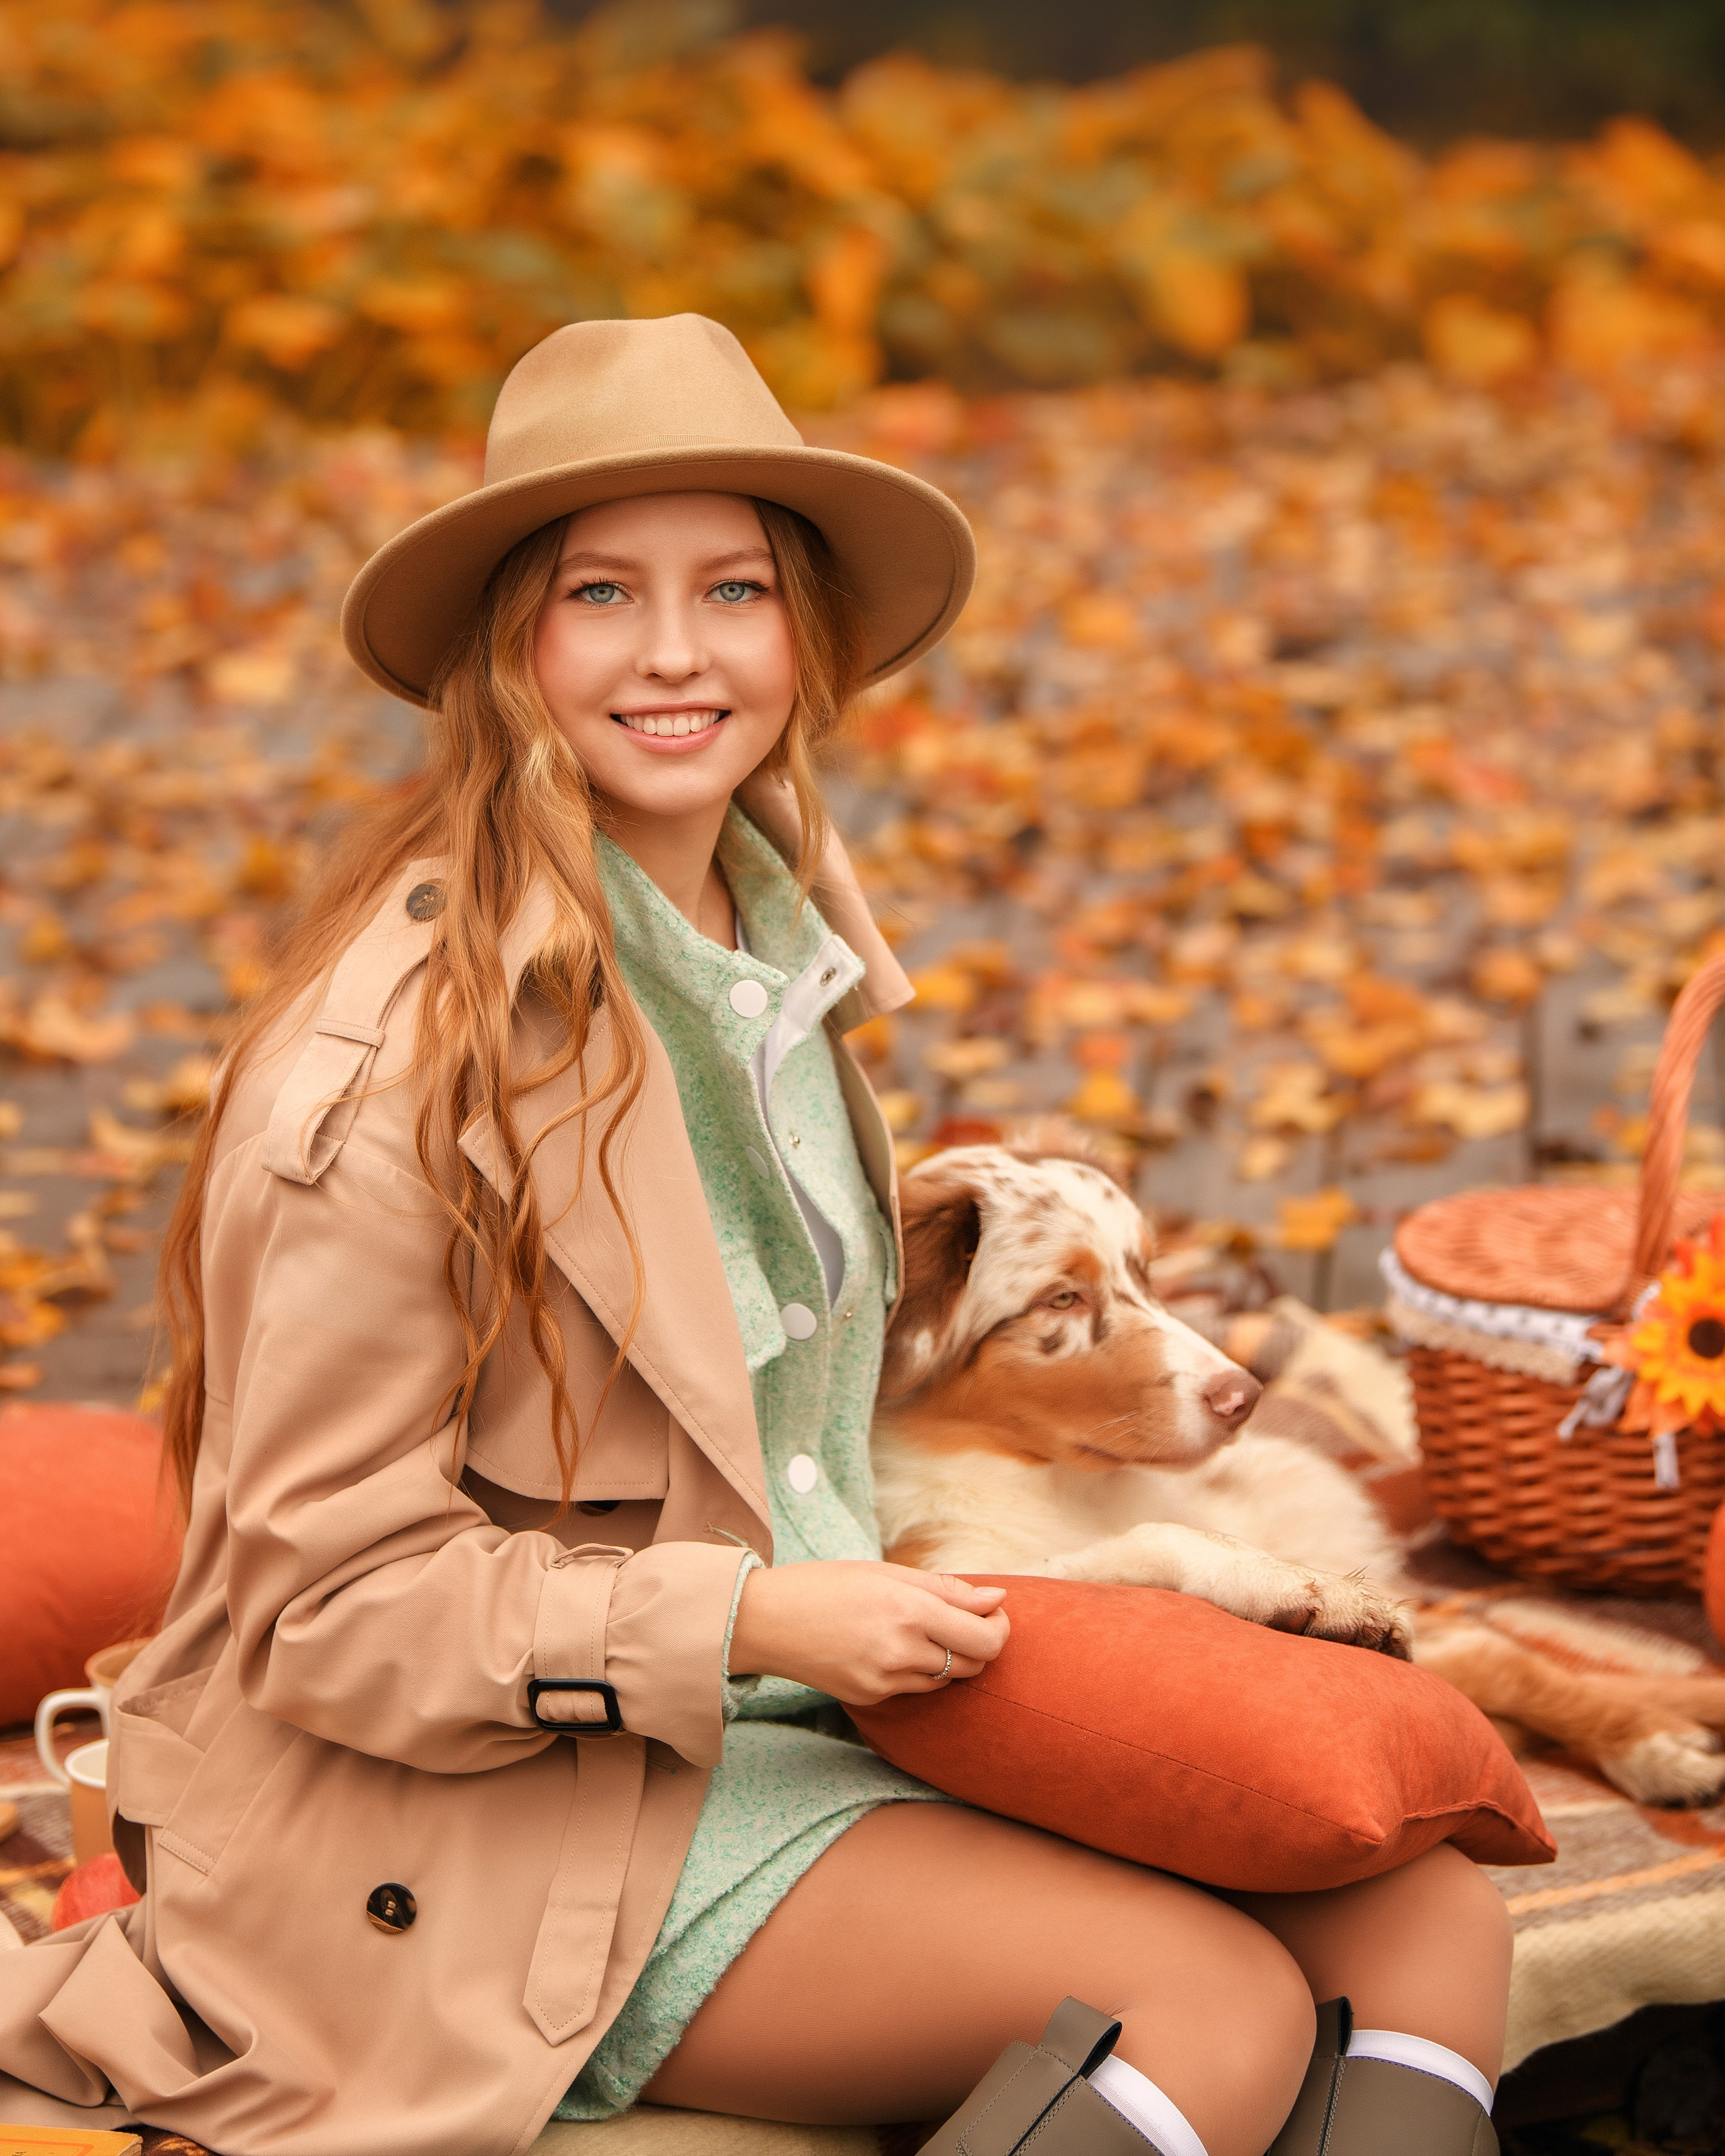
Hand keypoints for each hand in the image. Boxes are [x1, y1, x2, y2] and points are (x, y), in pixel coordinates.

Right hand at [729, 1561, 1008, 1706]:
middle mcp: (901, 1651)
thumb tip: (996, 1599)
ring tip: (922, 1629)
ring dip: (950, 1657)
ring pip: (946, 1679)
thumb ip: (947, 1589)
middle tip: (965, 1619)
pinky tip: (892, 1646)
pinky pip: (914, 1688)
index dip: (1001, 1627)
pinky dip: (917, 1669)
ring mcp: (885, 1680)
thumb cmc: (826, 1584)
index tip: (992, 1611)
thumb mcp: (887, 1572)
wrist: (765, 1620)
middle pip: (974, 1664)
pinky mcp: (870, 1698)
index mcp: (909, 1610)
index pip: (986, 1638)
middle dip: (980, 1643)